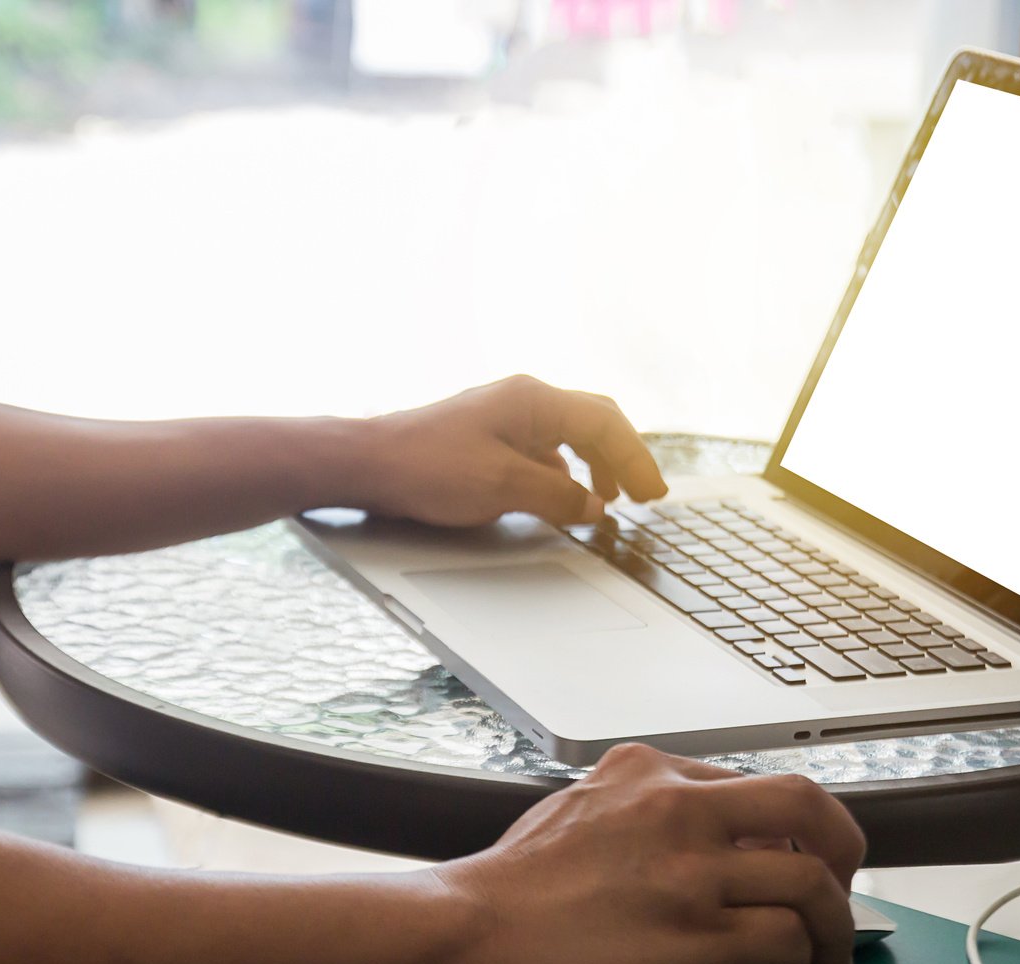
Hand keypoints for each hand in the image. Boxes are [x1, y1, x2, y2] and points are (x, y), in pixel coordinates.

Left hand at [351, 376, 667, 526]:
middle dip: (624, 458)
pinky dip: (562, 474)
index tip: (653, 495)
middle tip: (645, 495)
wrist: (367, 464)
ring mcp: (505, 417)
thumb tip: (595, 506)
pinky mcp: (487, 438)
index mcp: (534, 401)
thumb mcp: (503, 488)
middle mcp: (524, 401)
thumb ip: (558, 496)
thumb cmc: (427, 468)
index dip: (637, 460)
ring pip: (568, 437)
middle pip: (594, 423)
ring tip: (609, 499)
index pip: (606, 424)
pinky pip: (541, 451)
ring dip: (595, 466)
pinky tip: (560, 499)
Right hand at [437, 744, 864, 963]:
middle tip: (846, 878)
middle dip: (845, 844)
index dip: (788, 827)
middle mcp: (677, 807)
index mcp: (650, 771)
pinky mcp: (693, 934)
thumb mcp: (582, 807)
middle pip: (805, 803)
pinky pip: (784, 938)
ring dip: (834, 923)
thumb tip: (694, 835)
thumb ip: (640, 807)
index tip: (798, 853)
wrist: (471, 930)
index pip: (752, 784)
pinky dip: (794, 961)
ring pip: (812, 879)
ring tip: (828, 952)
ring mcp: (689, 869)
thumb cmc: (517, 882)